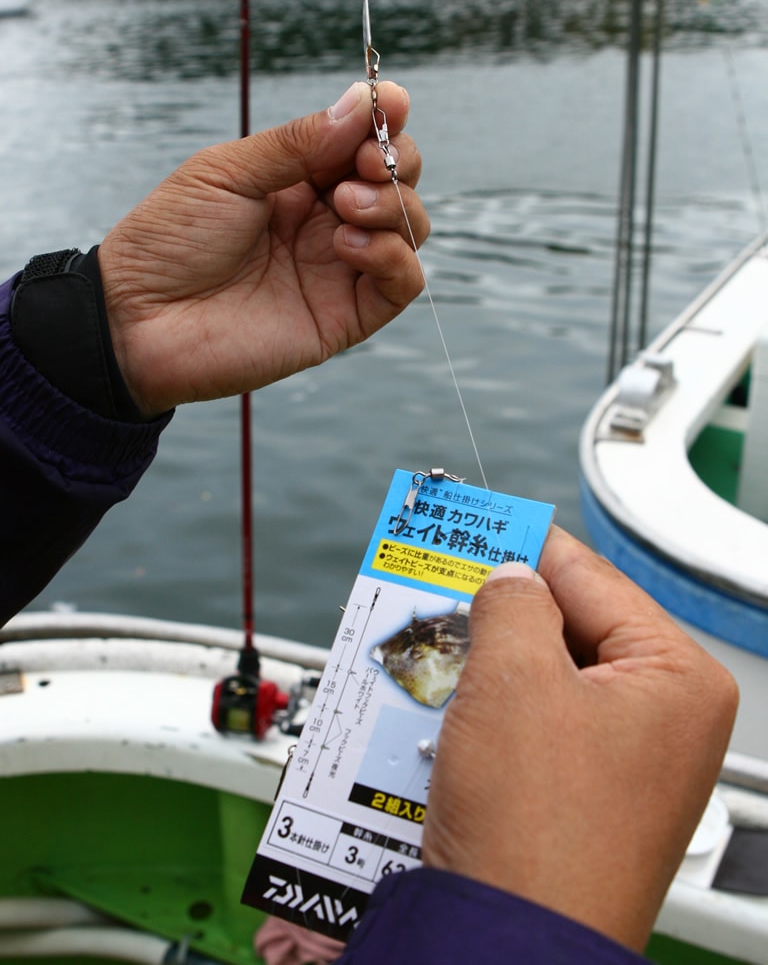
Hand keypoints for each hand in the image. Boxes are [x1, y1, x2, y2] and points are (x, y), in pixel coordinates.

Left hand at [97, 81, 427, 416]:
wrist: (138, 319)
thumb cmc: (169, 240)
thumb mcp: (227, 172)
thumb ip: (298, 142)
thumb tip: (363, 101)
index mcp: (298, 179)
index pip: (363, 141)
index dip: (382, 119)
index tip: (387, 102)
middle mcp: (326, 221)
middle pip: (398, 179)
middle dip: (394, 159)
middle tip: (356, 163)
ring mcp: (339, 269)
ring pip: (410, 227)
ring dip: (392, 205)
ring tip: (343, 205)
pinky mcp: (345, 317)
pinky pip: (404, 284)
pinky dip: (393, 256)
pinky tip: (346, 244)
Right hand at [422, 525, 737, 951]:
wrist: (508, 946)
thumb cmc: (537, 831)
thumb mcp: (513, 679)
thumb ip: (510, 601)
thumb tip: (508, 574)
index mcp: (677, 679)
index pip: (592, 576)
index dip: (524, 545)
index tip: (480, 521)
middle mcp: (665, 721)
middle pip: (571, 628)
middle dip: (501, 611)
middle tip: (446, 585)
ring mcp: (627, 764)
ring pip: (547, 679)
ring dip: (489, 664)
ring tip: (440, 647)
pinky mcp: (584, 798)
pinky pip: (535, 727)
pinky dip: (491, 711)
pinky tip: (448, 706)